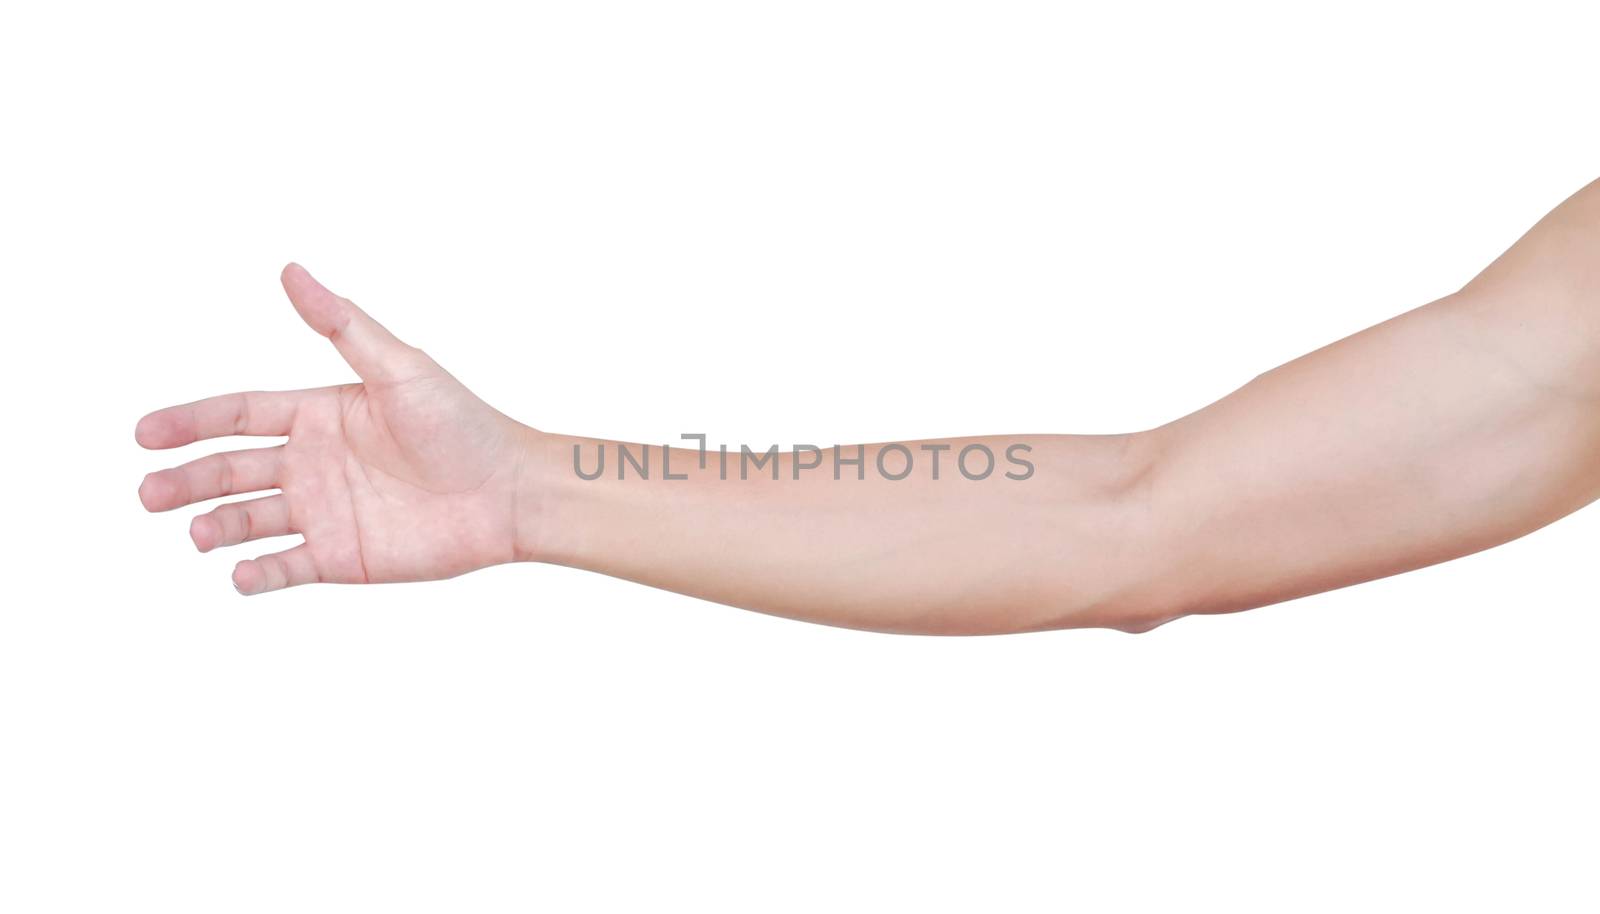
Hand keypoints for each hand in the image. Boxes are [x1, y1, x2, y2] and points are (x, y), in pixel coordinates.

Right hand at [137, 264, 536, 593]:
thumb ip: (342, 325)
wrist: (509, 492)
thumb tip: (290, 269)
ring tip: (196, 533)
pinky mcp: (342, 556)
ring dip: (216, 526)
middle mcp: (312, 462)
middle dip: (186, 480)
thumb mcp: (399, 367)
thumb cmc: (464, 424)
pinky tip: (239, 575)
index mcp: (318, 413)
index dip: (190, 422)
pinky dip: (258, 573)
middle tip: (148, 493)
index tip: (145, 432)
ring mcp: (323, 511)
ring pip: (249, 520)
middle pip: (230, 470)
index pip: (238, 414)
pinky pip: (287, 567)